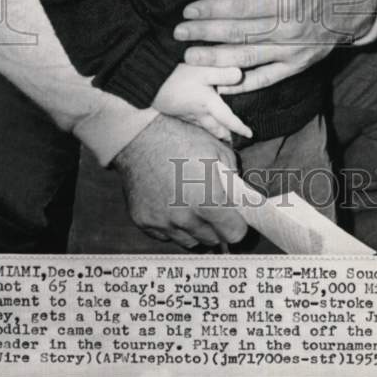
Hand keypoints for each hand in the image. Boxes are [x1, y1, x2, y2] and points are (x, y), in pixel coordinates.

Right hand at [113, 115, 246, 248]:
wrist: (139, 135)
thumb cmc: (179, 137)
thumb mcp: (217, 150)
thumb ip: (232, 177)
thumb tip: (238, 194)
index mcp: (207, 201)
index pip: (233, 234)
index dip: (237, 225)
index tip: (235, 218)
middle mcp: (184, 218)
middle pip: (212, 240)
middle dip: (217, 226)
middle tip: (213, 206)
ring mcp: (162, 222)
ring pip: (189, 240)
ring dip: (195, 228)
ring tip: (191, 203)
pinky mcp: (144, 222)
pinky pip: (166, 234)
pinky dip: (172, 225)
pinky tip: (171, 202)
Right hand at [151, 63, 251, 142]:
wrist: (147, 81)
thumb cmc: (177, 76)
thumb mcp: (202, 70)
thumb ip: (222, 72)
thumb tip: (240, 74)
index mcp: (208, 104)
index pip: (228, 119)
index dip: (240, 127)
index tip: (250, 134)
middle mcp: (197, 112)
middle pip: (215, 128)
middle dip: (225, 134)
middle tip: (233, 140)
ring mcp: (184, 113)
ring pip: (203, 126)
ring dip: (213, 130)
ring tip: (220, 134)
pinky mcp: (174, 109)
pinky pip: (192, 121)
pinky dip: (200, 123)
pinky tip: (199, 119)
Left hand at [174, 0, 376, 94]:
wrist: (355, 9)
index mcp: (290, 0)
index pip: (244, 6)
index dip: (215, 9)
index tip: (190, 9)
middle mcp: (289, 29)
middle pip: (240, 33)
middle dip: (206, 33)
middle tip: (178, 32)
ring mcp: (293, 51)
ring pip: (249, 58)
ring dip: (216, 60)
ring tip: (189, 57)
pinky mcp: (297, 66)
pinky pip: (267, 78)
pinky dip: (244, 84)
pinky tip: (220, 85)